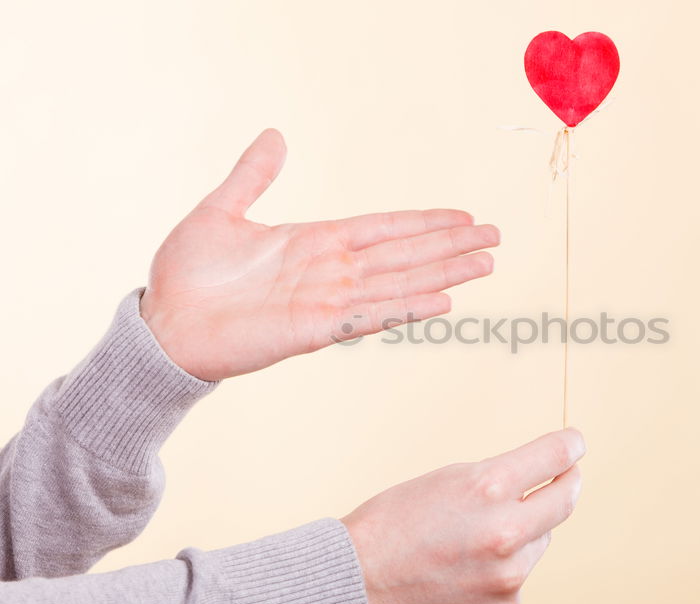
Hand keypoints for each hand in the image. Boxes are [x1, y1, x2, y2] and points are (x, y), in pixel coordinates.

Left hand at [140, 129, 499, 380]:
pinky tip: (442, 301)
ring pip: (400, 282)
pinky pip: (370, 317)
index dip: (425, 221)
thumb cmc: (186, 273)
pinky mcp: (314, 330)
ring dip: (444, 273)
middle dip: (451, 245)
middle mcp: (331, 271)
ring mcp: (326, 301)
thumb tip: (275, 136)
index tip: (464, 215)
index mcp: (315, 241)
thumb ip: (252, 176)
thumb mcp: (220, 211)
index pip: (384, 227)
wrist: (162, 324)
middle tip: (496, 237)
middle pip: (405, 253)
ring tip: (486, 264)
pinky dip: (406, 309)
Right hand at [341, 428, 585, 603]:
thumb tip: (536, 479)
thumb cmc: (392, 524)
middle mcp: (507, 530)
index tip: (575, 444)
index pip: (555, 456)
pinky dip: (505, 568)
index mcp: (489, 487)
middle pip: (565, 499)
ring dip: (525, 531)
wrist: (360, 583)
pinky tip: (470, 567)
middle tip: (567, 476)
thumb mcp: (446, 479)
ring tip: (478, 536)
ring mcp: (510, 573)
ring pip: (540, 540)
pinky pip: (519, 576)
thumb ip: (496, 478)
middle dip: (567, 483)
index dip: (570, 446)